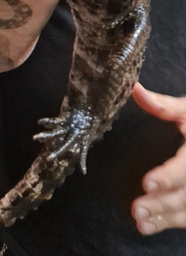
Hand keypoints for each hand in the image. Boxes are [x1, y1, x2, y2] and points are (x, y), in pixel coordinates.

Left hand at [132, 83, 185, 233]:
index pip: (185, 168)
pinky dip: (169, 222)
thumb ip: (162, 105)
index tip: (146, 183)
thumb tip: (133, 89)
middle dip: (162, 203)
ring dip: (165, 218)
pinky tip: (148, 226)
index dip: (167, 177)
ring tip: (139, 222)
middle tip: (136, 209)